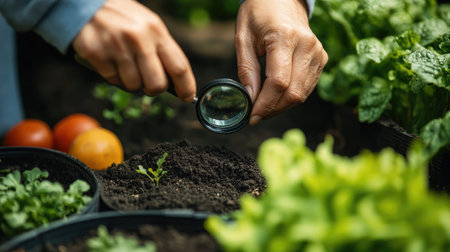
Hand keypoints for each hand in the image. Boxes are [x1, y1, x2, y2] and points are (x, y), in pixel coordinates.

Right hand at [72, 0, 195, 101]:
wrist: (85, 3)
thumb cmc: (123, 19)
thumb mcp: (148, 25)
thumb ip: (161, 50)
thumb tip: (174, 82)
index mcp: (156, 30)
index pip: (179, 67)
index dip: (186, 87)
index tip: (187, 97)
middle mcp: (139, 39)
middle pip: (157, 84)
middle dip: (154, 89)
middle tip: (149, 84)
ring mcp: (117, 47)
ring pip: (134, 86)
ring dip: (131, 82)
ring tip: (126, 66)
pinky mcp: (97, 54)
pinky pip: (113, 81)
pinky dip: (114, 77)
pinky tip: (111, 61)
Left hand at [236, 0, 327, 124]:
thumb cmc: (259, 14)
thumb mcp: (243, 38)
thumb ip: (247, 70)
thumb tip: (250, 99)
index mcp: (284, 37)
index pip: (278, 82)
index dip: (265, 104)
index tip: (252, 116)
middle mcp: (306, 46)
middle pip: (294, 92)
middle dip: (273, 109)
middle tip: (257, 115)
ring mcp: (317, 52)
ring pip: (302, 94)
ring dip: (282, 106)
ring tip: (264, 107)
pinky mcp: (321, 58)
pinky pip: (308, 87)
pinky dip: (292, 97)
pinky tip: (277, 97)